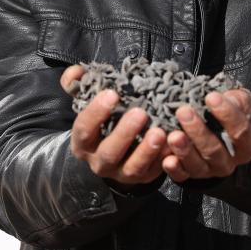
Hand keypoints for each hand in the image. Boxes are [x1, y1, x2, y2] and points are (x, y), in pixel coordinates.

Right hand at [60, 65, 165, 186]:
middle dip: (124, 133)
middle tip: (140, 112)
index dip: (96, 113)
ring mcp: (122, 172)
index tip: (112, 94)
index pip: (84, 130)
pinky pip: (155, 171)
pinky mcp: (143, 178)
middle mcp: (99, 161)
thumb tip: (77, 71)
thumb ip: (78, 85)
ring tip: (160, 132)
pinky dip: (164, 158)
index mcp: (83, 143)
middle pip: (109, 152)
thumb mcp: (87, 105)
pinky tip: (173, 143)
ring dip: (147, 150)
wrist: (111, 155)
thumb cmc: (101, 122)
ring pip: (133, 167)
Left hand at [161, 88, 250, 181]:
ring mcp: (208, 169)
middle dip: (198, 131)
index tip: (211, 97)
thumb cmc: (228, 111)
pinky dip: (173, 167)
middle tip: (184, 112)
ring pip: (197, 165)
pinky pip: (181, 175)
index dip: (227, 115)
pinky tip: (167, 158)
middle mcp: (227, 161)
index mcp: (245, 144)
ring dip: (184, 150)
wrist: (215, 126)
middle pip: (215, 150)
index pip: (240, 132)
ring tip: (173, 135)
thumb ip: (237, 99)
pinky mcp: (189, 173)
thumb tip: (227, 97)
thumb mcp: (238, 101)